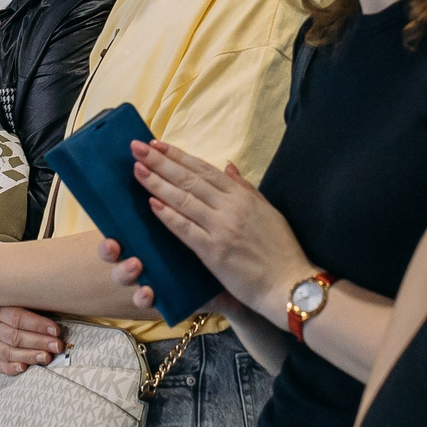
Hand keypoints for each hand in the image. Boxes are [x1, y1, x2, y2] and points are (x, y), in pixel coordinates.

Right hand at [0, 306, 66, 374]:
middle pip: (15, 336)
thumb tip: (55, 323)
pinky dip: (12, 367)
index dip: (38, 324)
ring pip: (8, 352)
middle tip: (56, 346)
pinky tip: (24, 368)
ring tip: (46, 358)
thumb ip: (32, 313)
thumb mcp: (16, 308)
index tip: (56, 330)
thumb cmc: (9, 317)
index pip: (18, 317)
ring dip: (29, 355)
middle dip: (38, 342)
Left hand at [129, 140, 310, 320]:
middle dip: (160, 162)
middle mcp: (230, 206)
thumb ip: (246, 188)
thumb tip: (228, 166)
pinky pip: (186, 229)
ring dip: (157, 183)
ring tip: (137, 169)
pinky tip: (151, 203)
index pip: (204, 169)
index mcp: (242, 195)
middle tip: (136, 147)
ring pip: (183, 200)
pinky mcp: (214, 251)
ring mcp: (221, 228)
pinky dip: (168, 215)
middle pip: (189, 179)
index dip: (178, 155)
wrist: (290, 283)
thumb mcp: (268, 211)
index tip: (156, 144)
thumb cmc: (281, 250)